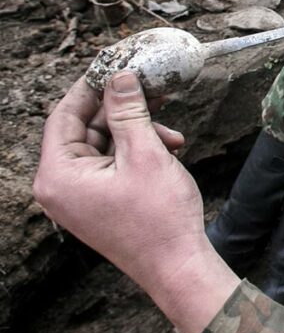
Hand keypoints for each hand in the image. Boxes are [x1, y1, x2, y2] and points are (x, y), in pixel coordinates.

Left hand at [34, 73, 238, 332]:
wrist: (177, 265)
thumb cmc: (159, 217)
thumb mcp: (145, 153)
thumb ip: (128, 112)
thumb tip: (119, 77)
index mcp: (58, 175)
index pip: (63, 115)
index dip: (91, 87)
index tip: (115, 66)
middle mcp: (59, 187)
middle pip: (84, 129)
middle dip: (123, 112)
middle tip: (153, 92)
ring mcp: (77, 198)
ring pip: (102, 146)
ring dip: (137, 133)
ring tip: (171, 136)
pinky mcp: (96, 204)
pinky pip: (110, 165)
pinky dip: (136, 153)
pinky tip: (167, 151)